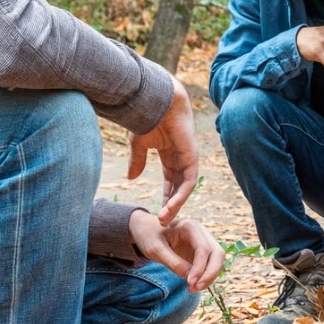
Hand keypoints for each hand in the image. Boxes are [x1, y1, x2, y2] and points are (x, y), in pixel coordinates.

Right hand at [128, 76, 198, 224]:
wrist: (157, 102)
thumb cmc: (148, 118)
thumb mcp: (139, 145)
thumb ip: (137, 161)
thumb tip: (131, 178)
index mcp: (170, 155)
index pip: (171, 181)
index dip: (165, 196)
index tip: (158, 212)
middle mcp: (181, 158)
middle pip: (179, 188)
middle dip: (171, 205)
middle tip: (163, 222)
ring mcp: (188, 158)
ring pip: (184, 188)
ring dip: (175, 205)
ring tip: (165, 219)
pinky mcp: (192, 158)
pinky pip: (188, 182)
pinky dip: (180, 196)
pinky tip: (171, 207)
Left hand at [129, 210, 225, 290]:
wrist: (146, 230)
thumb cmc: (149, 236)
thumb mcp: (155, 250)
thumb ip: (173, 263)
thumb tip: (190, 278)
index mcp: (190, 227)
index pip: (203, 248)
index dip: (200, 267)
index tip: (190, 282)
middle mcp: (202, 233)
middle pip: (217, 254)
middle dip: (210, 273)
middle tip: (196, 288)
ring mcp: (204, 242)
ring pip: (217, 261)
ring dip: (209, 277)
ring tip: (193, 289)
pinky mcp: (202, 253)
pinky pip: (210, 266)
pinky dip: (205, 277)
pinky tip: (193, 285)